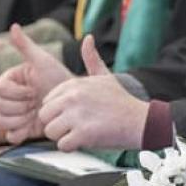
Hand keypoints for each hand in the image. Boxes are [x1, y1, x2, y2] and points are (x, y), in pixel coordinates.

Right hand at [0, 24, 73, 142]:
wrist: (73, 102)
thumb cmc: (59, 78)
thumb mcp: (43, 61)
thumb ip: (26, 45)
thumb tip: (13, 26)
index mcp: (11, 80)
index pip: (0, 89)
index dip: (17, 92)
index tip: (33, 90)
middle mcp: (10, 97)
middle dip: (20, 106)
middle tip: (36, 102)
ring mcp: (14, 113)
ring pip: (2, 122)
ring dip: (20, 119)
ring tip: (36, 113)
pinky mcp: (21, 129)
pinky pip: (9, 136)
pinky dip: (20, 132)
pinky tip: (33, 124)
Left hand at [39, 36, 148, 151]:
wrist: (141, 121)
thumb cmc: (122, 101)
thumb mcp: (105, 76)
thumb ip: (92, 58)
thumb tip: (88, 38)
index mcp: (74, 84)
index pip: (47, 101)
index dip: (58, 111)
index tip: (74, 114)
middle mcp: (73, 97)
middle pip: (44, 117)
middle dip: (56, 125)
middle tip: (75, 126)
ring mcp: (77, 115)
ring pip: (50, 132)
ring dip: (63, 137)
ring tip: (81, 133)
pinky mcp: (83, 133)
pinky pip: (62, 146)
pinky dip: (72, 147)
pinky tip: (86, 140)